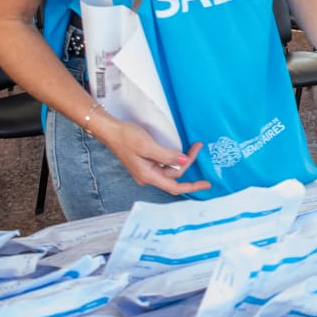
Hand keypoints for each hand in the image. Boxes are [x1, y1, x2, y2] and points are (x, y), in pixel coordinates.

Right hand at [97, 115, 211, 195]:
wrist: (110, 130)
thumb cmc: (125, 137)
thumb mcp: (148, 146)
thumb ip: (166, 155)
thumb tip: (182, 161)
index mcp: (148, 176)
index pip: (174, 186)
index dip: (191, 187)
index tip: (206, 184)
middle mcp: (148, 175)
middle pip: (174, 174)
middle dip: (188, 162)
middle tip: (197, 146)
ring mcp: (147, 169)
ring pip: (171, 168)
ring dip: (182, 158)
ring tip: (193, 146)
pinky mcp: (146, 162)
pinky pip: (165, 163)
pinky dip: (174, 157)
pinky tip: (179, 150)